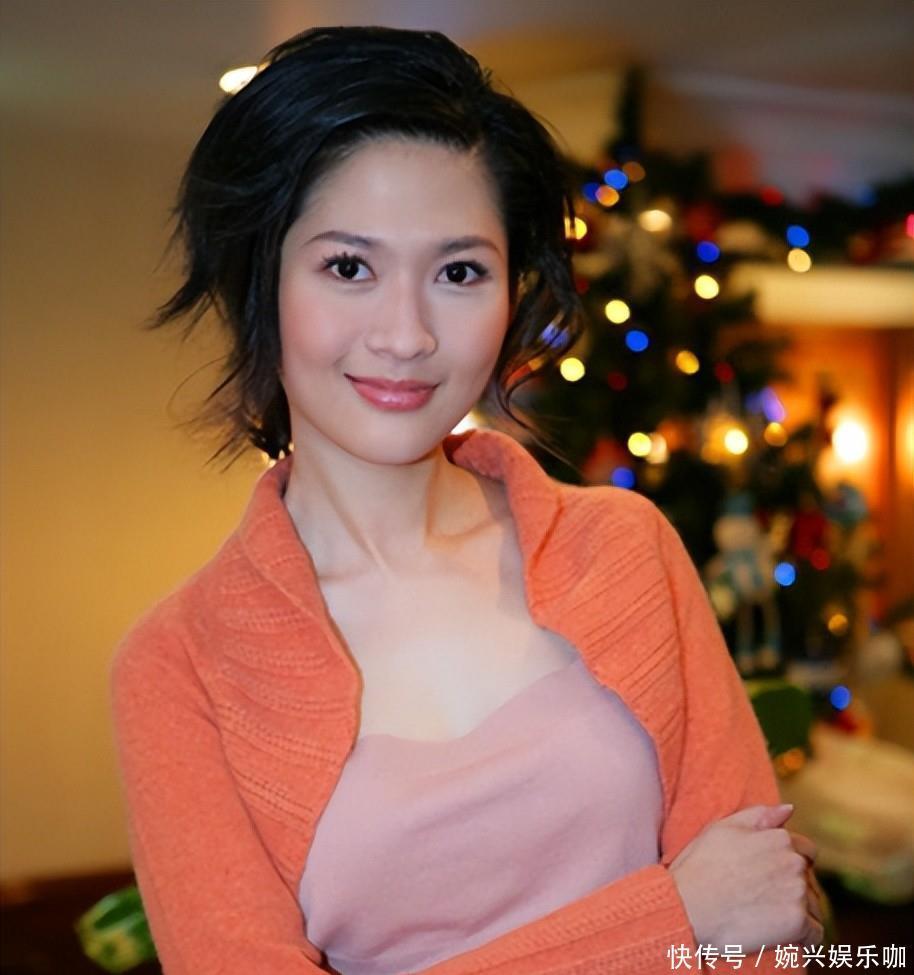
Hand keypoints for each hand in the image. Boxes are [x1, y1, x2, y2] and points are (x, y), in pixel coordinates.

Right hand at [669, 804, 824, 952]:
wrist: (688, 907)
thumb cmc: (700, 866)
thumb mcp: (722, 828)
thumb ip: (759, 815)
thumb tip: (789, 809)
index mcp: (779, 838)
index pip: (805, 850)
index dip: (788, 862)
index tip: (769, 876)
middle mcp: (793, 862)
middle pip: (808, 878)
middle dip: (792, 886)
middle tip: (761, 898)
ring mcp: (797, 892)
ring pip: (813, 905)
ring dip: (799, 911)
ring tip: (767, 917)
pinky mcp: (797, 923)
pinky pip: (815, 933)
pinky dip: (803, 937)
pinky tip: (781, 936)